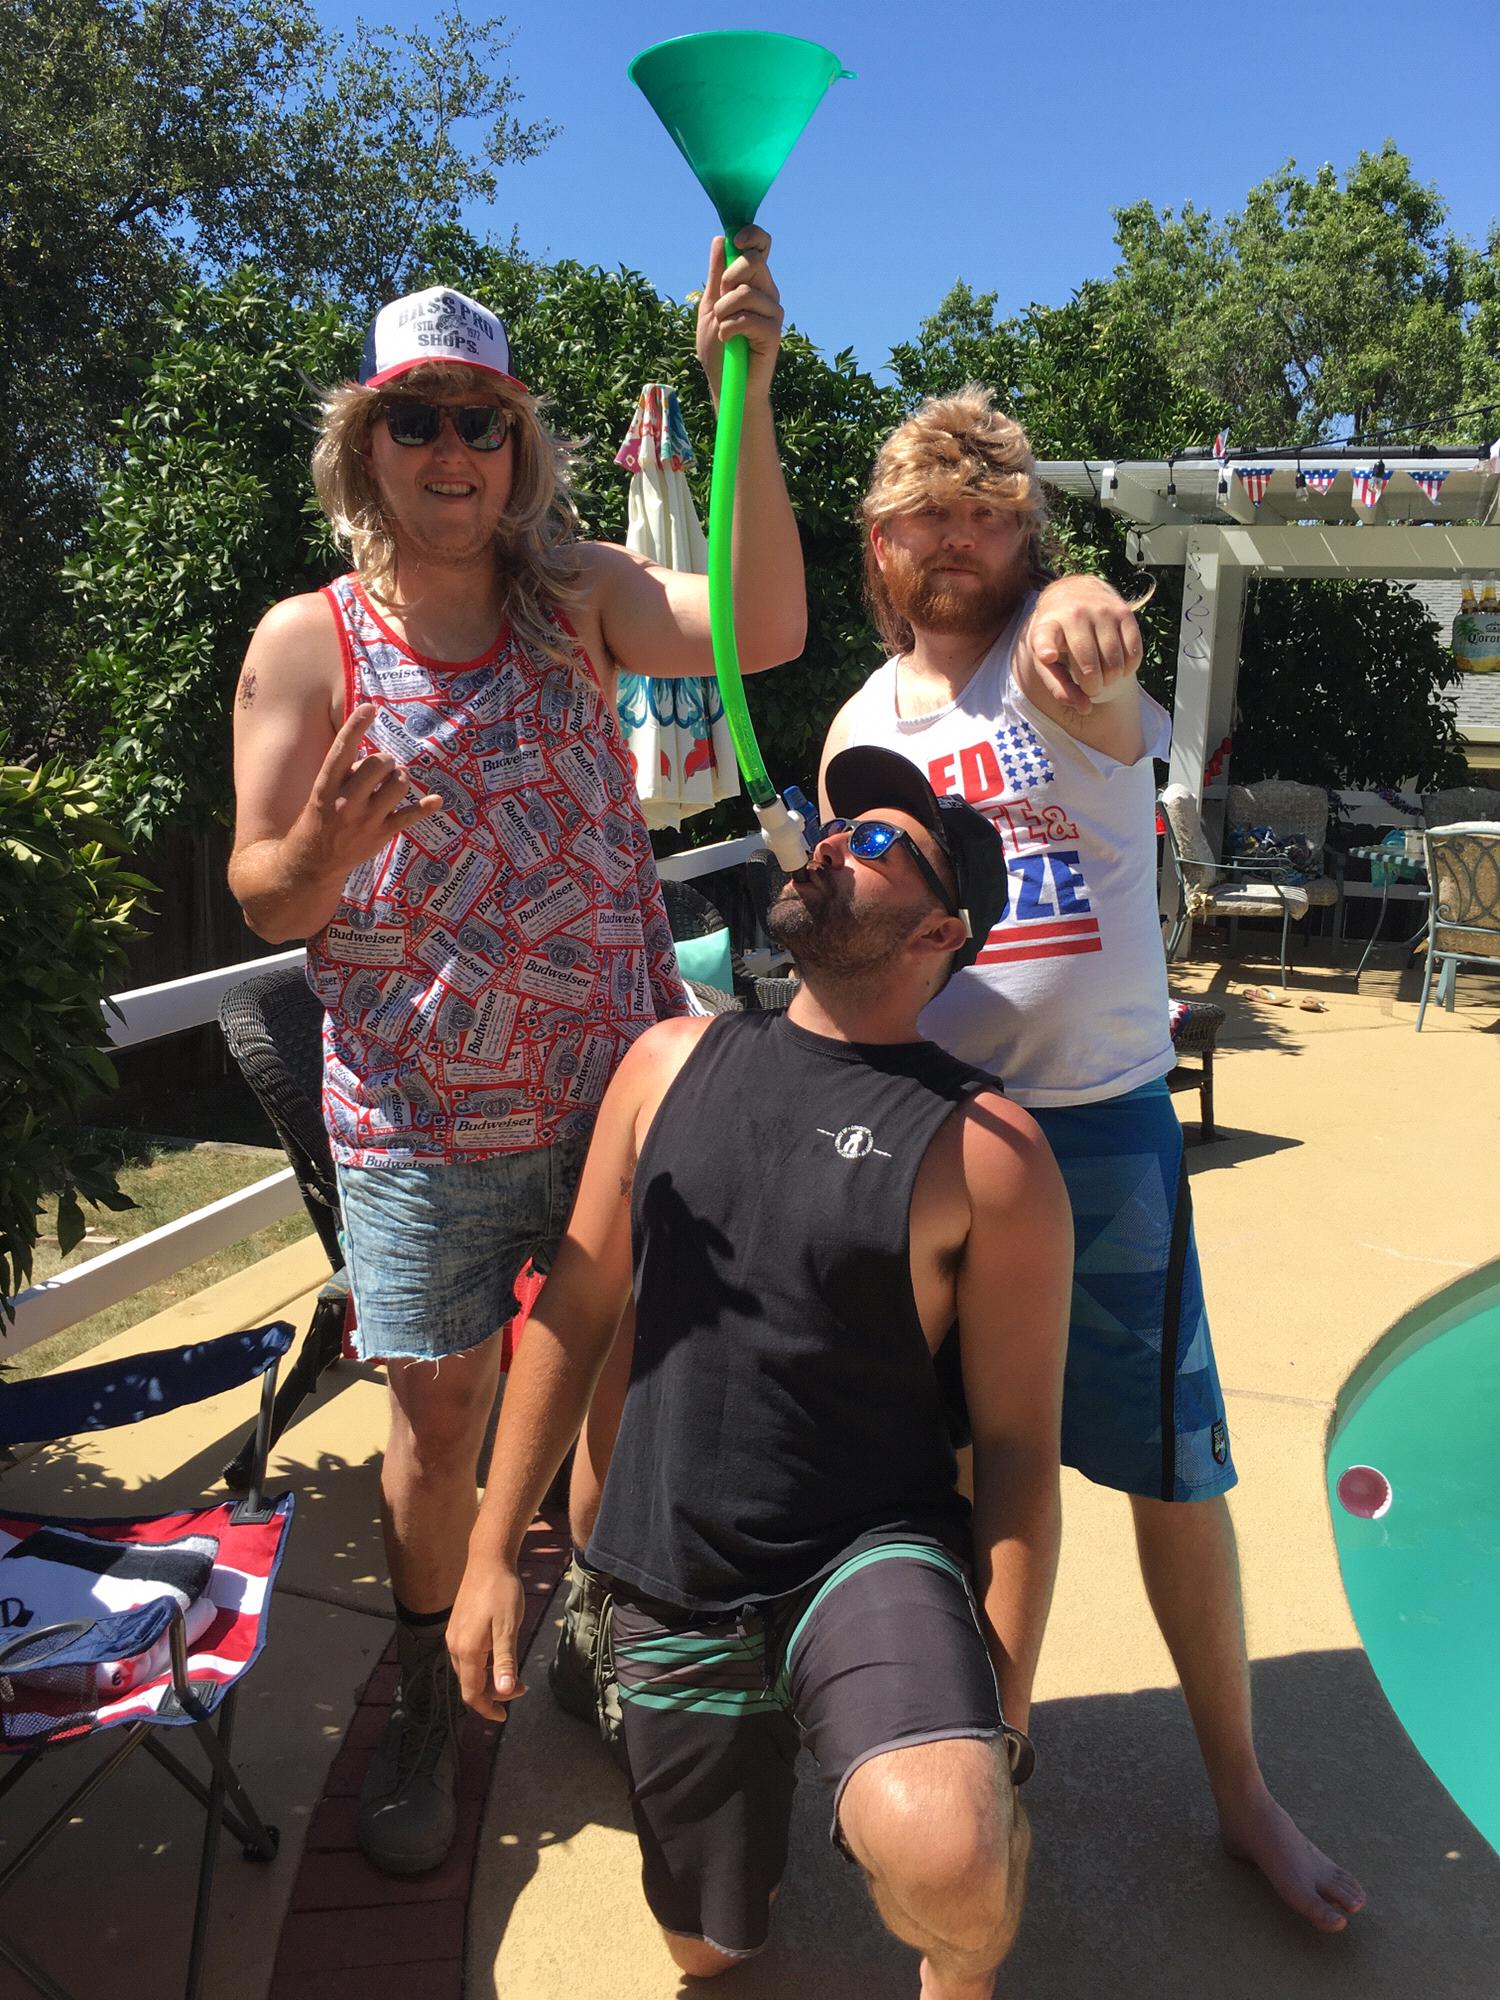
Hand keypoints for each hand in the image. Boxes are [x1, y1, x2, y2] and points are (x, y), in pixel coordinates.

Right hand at [288, 701, 442, 876]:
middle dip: (385, 760)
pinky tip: (437, 800)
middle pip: (378, 764)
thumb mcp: (322, 793)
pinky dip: (425, 807)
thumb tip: (377, 758)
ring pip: (397, 784)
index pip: (341, 751)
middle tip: (381, 767)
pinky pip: (409, 817)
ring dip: (399, 778)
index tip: (370, 707)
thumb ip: (346, 774)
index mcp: (326, 787)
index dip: (356, 727)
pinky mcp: (381, 835)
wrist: (312, 863)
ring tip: (391, 784)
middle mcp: (346, 802)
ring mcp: (366, 820)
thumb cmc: (320, 819)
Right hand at [448, 1557, 527, 1722]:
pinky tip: (500, 1653)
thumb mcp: (509, 1628)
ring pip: (469, 1670)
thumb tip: (504, 1692)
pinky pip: (468, 1656)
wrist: (488, 1560)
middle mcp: (455, 1646)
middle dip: (493, 1693)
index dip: (487, 1709)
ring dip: (489, 1678)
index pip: (471, 1693)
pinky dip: (483, 1664)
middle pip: (470, 1684)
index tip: (504, 1716)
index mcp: (467, 1650)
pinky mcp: (457, 1626)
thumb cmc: (502, 1592)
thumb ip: (505, 1661)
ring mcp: (454, 1636)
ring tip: (514, 1672)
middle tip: (521, 1686)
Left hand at [696, 227, 783, 403]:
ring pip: (746, 292)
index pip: (761, 246)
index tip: (737, 240)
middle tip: (720, 303)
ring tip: (723, 329)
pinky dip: (729, 329)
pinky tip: (729, 341)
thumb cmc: (719, 349)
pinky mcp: (773, 332)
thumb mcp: (710, 307)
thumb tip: (720, 239)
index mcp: (753, 282)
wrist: (728, 386)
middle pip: (754, 261)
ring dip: (724, 312)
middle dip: (728, 277)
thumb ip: (715, 276)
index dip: (751, 235)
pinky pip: (747, 317)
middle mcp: (767, 292)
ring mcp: (773, 312)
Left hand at [1018, 576, 1143, 713]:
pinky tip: (1119, 668)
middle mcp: (1075, 614)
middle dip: (1092, 686)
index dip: (1046, 648)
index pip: (1045, 637)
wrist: (1074, 594)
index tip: (1047, 656)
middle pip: (1088, 664)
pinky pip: (1133, 650)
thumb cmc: (1058, 637)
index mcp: (1048, 626)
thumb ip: (1059, 686)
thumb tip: (1084, 708)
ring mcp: (1102, 611)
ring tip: (1103, 678)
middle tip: (1090, 689)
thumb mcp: (1047, 659)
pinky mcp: (1124, 612)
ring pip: (1114, 660)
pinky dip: (1128, 667)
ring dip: (1111, 679)